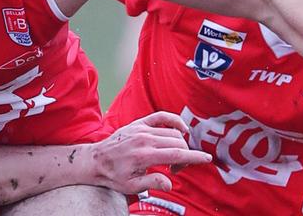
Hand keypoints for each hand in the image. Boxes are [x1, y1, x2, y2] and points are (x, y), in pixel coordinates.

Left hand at [88, 111, 211, 193]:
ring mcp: (142, 129)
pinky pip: (162, 116)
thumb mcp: (130, 186)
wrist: (95, 160)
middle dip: (184, 156)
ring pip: (173, 132)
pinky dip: (175, 121)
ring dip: (180, 145)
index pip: (176, 154)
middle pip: (178, 143)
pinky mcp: (139, 123)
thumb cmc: (113, 175)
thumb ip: (152, 183)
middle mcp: (145, 139)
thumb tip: (170, 182)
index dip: (194, 157)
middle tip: (175, 169)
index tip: (206, 159)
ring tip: (171, 158)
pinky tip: (181, 129)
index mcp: (144, 156)